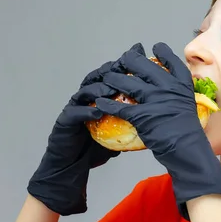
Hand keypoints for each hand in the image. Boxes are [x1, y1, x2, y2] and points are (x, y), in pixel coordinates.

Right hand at [27, 43, 145, 215]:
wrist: (71, 167)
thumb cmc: (94, 147)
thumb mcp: (117, 131)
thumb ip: (130, 121)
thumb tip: (155, 117)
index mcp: (97, 97)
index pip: (110, 76)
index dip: (122, 65)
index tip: (137, 54)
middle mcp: (85, 98)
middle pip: (97, 77)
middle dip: (111, 70)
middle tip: (123, 66)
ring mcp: (74, 108)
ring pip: (85, 91)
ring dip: (99, 89)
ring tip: (112, 89)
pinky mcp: (65, 122)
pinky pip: (76, 113)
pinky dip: (87, 111)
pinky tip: (98, 112)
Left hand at [95, 42, 220, 219]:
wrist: (187, 149)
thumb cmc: (187, 130)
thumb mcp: (188, 105)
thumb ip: (177, 92)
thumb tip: (166, 85)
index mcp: (182, 84)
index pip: (172, 61)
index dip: (162, 51)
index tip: (154, 46)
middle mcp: (169, 87)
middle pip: (143, 65)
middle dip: (129, 60)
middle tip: (122, 60)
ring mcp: (155, 100)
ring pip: (128, 83)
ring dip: (114, 79)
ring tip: (106, 78)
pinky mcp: (144, 115)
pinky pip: (121, 107)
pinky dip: (107, 105)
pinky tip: (99, 103)